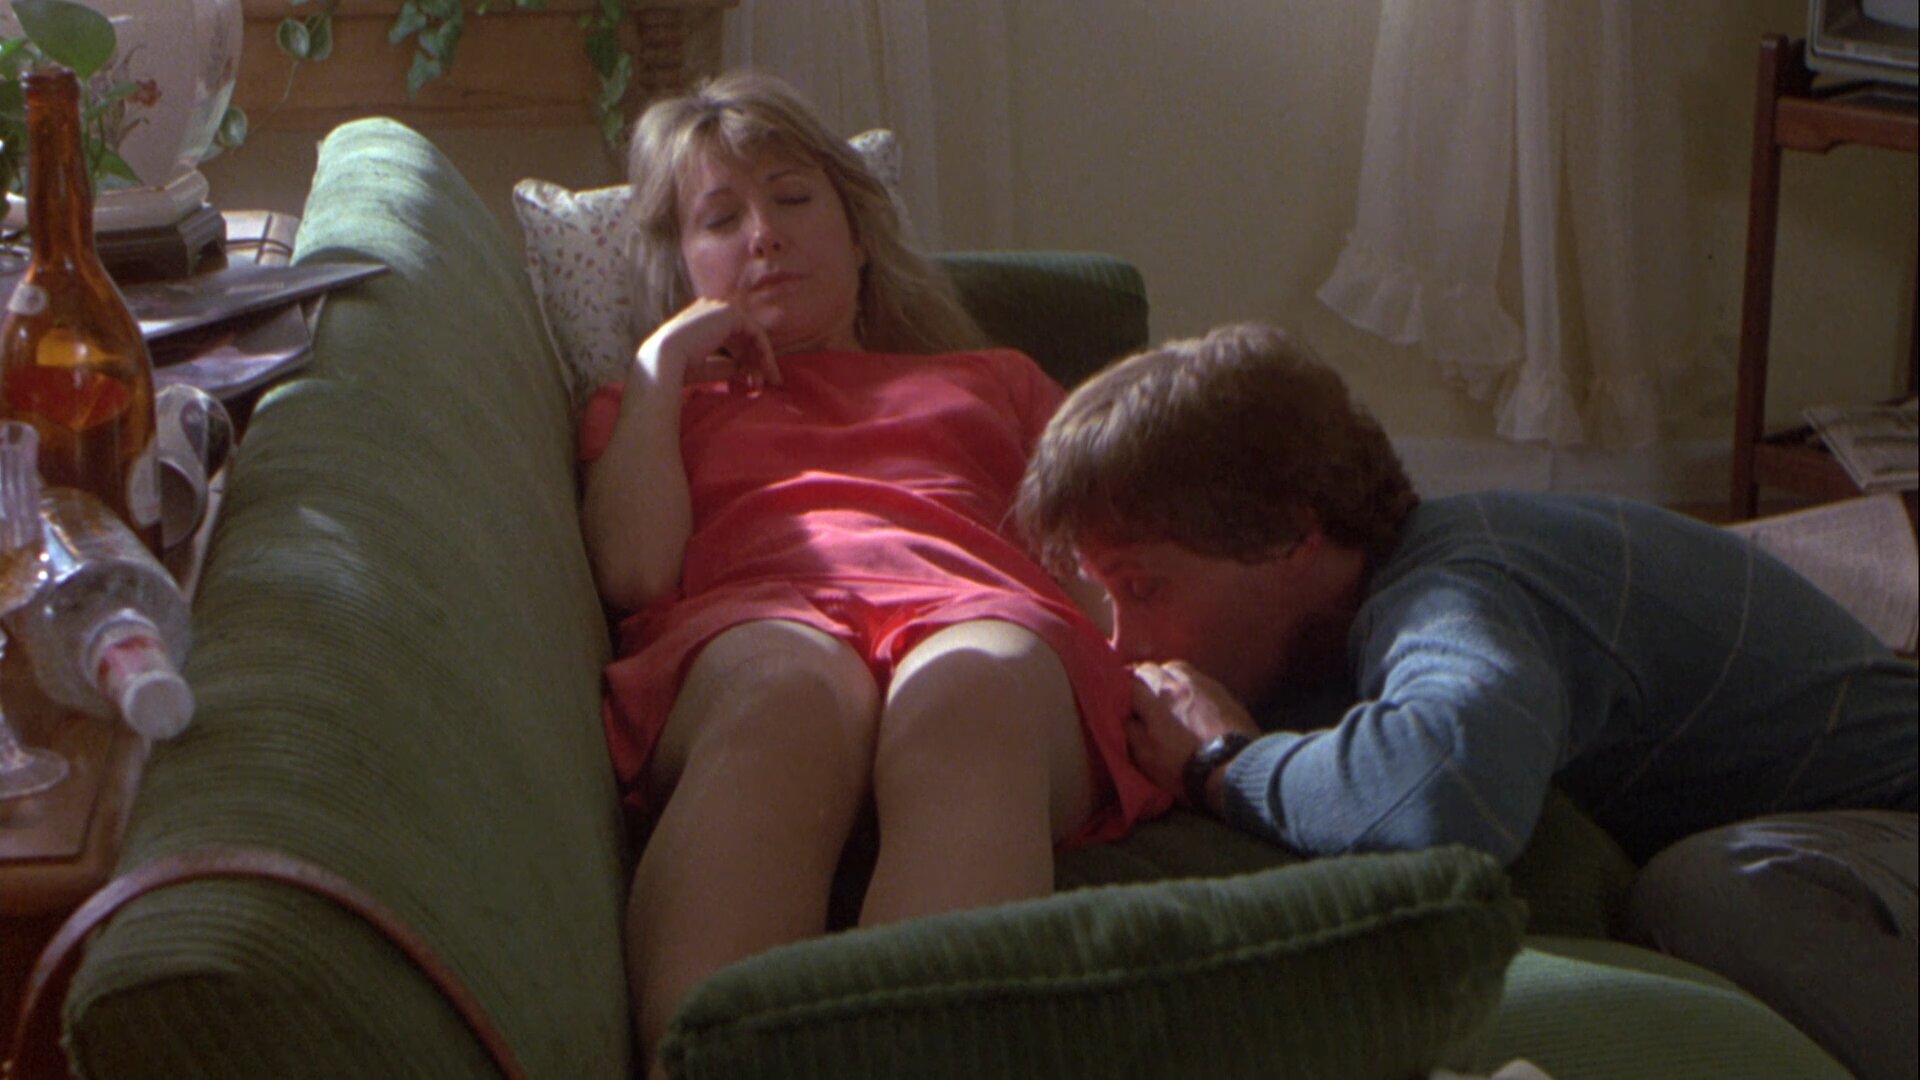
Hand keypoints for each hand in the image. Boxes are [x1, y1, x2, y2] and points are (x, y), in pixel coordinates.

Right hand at [637, 298, 781, 392]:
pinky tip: (766, 371)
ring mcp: (720, 308)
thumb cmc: (677, 368)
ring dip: (763, 360)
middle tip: (766, 384)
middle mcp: (711, 310)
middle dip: (757, 361)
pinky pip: (757, 334)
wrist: (665, 359)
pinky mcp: (731, 313)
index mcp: (701, 320)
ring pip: (753, 335)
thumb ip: (724, 365)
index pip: (731, 338)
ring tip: (769, 382)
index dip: (744, 360)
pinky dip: (764, 353)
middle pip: (744, 336)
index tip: (752, 382)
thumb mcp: (706, 367)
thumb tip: (743, 368)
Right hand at [1127, 661, 1258, 800]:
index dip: (1125, 691)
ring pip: (1178, 670)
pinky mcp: (1224, 692)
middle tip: (1145, 701)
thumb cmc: (1184, 766)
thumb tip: (1125, 714)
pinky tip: (1194, 705)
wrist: (1233, 768)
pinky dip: (1192, 688)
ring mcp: (1204, 684)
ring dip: (1170, 680)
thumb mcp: (1145, 756)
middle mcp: (1178, 682)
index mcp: (1155, 696)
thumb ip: (1130, 729)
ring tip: (1170, 699)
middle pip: (1154, 669)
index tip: (1125, 703)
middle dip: (1145, 681)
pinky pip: (1201, 681)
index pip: (1131, 680)